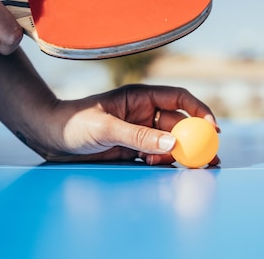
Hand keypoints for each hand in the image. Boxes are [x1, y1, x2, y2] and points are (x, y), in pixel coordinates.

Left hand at [44, 84, 219, 165]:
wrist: (50, 138)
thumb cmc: (74, 123)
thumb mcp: (106, 128)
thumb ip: (139, 136)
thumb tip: (173, 143)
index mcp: (141, 96)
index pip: (179, 98)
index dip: (199, 111)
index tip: (213, 128)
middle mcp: (144, 113)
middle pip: (180, 124)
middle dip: (196, 139)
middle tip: (211, 156)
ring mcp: (139, 132)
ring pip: (170, 142)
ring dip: (180, 154)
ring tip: (185, 166)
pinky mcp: (132, 149)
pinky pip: (156, 155)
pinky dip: (164, 162)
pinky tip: (161, 168)